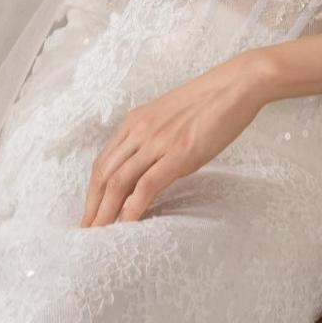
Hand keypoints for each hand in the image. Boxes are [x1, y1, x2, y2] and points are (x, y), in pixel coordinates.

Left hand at [79, 53, 270, 227]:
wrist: (235, 85)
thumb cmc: (209, 102)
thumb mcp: (170, 119)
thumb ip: (154, 141)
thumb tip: (149, 170)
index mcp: (135, 122)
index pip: (102, 162)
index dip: (92, 191)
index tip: (90, 213)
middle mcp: (139, 131)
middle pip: (104, 174)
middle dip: (92, 207)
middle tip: (86, 233)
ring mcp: (157, 142)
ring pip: (118, 182)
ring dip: (105, 213)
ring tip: (100, 237)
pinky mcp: (179, 153)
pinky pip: (147, 184)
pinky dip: (133, 207)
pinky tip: (128, 225)